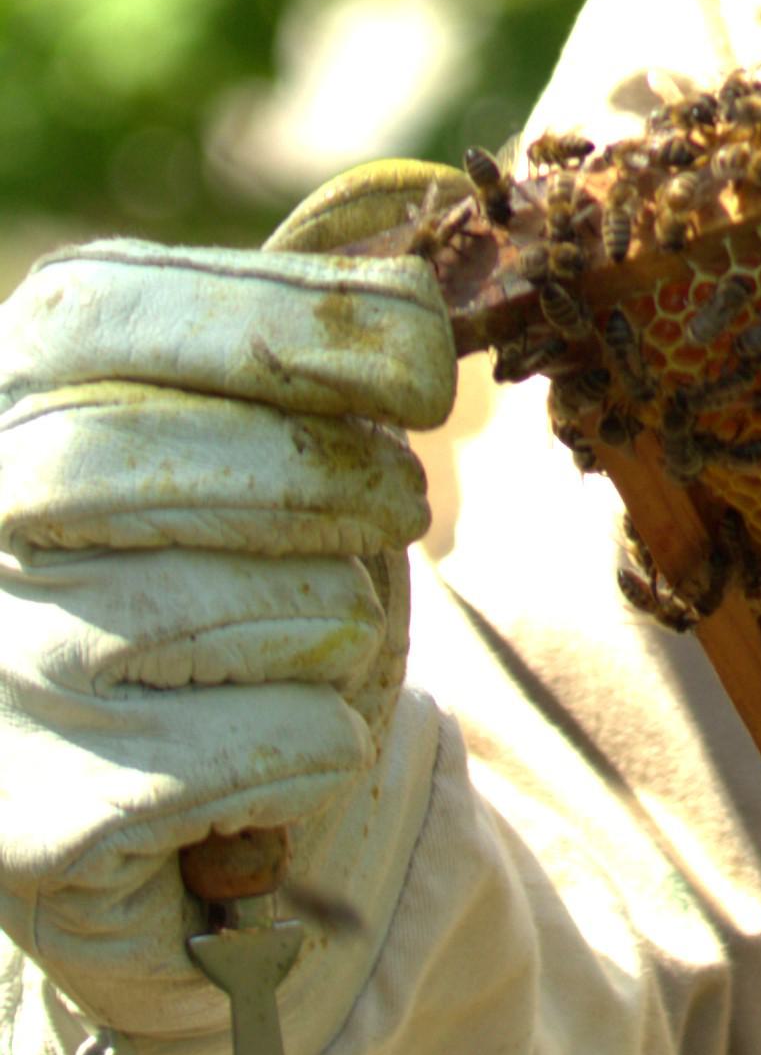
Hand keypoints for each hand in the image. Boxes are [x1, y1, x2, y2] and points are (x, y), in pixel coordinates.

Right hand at [0, 238, 455, 1054]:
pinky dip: (311, 743)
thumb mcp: (275, 438)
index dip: (275, 321)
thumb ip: (315, 332)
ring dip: (321, 618)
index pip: (88, 313)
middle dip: (307, 476)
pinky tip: (306, 744)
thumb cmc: (250, 588)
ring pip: (178, 609)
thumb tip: (420, 227)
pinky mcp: (27, 827)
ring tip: (332, 631)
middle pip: (118, 455)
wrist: (206, 826)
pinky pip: (218, 754)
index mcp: (0, 396)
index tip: (424, 368)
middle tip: (403, 505)